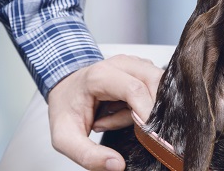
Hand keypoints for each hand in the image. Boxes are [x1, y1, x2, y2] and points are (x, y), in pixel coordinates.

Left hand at [47, 55, 163, 170]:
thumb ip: (88, 154)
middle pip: (154, 82)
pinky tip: (125, 110)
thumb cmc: (66, 108)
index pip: (135, 89)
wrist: (65, 88)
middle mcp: (120, 64)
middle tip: (130, 128)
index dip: (147, 113)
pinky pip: (157, 86)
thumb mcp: (65, 138)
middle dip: (150, 110)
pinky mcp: (142, 68)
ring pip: (158, 84)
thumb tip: (116, 164)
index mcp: (100, 75)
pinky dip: (147, 103)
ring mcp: (134, 63)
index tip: (151, 135)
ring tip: (118, 117)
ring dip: (146, 107)